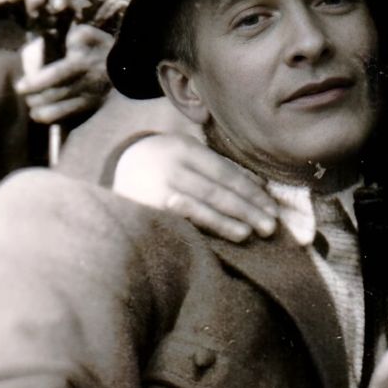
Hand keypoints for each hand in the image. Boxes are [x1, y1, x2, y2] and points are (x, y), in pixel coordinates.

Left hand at [16, 22, 111, 126]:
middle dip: (34, 99)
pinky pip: (69, 120)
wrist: (132, 70)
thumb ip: (78, 35)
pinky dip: (56, 119)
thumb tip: (65, 42)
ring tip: (34, 110)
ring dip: (41, 113)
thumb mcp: (94, 36)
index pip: (56, 75)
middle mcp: (85, 84)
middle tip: (27, 97)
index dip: (35, 83)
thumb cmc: (106, 51)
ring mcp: (89, 100)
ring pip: (58, 113)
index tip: (20, 86)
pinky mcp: (92, 110)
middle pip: (52, 97)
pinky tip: (49, 115)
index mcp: (83, 64)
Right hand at [113, 132, 277, 241]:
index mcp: (185, 149)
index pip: (225, 172)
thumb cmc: (163, 161)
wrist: (116, 166)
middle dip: (246, 208)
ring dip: (225, 222)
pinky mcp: (145, 210)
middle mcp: (172, 166)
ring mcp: (157, 188)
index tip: (271, 207)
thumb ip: (219, 167)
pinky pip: (178, 220)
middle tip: (271, 226)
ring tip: (248, 233)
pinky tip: (212, 237)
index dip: (250, 191)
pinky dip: (198, 228)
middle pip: (216, 190)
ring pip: (198, 207)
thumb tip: (259, 184)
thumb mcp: (188, 154)